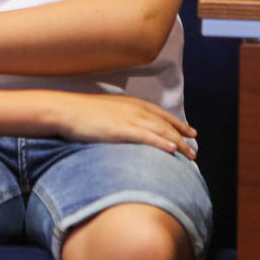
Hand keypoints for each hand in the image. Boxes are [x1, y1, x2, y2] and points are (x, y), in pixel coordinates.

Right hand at [48, 92, 196, 158]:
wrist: (65, 110)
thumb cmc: (81, 112)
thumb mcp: (106, 110)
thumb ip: (120, 116)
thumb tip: (125, 127)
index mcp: (132, 103)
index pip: (161, 115)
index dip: (178, 124)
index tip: (190, 133)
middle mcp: (136, 109)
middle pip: (166, 125)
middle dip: (183, 137)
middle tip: (194, 149)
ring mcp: (130, 119)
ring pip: (162, 132)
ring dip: (178, 144)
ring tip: (190, 155)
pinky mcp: (122, 130)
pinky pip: (148, 137)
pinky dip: (162, 143)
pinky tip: (172, 151)